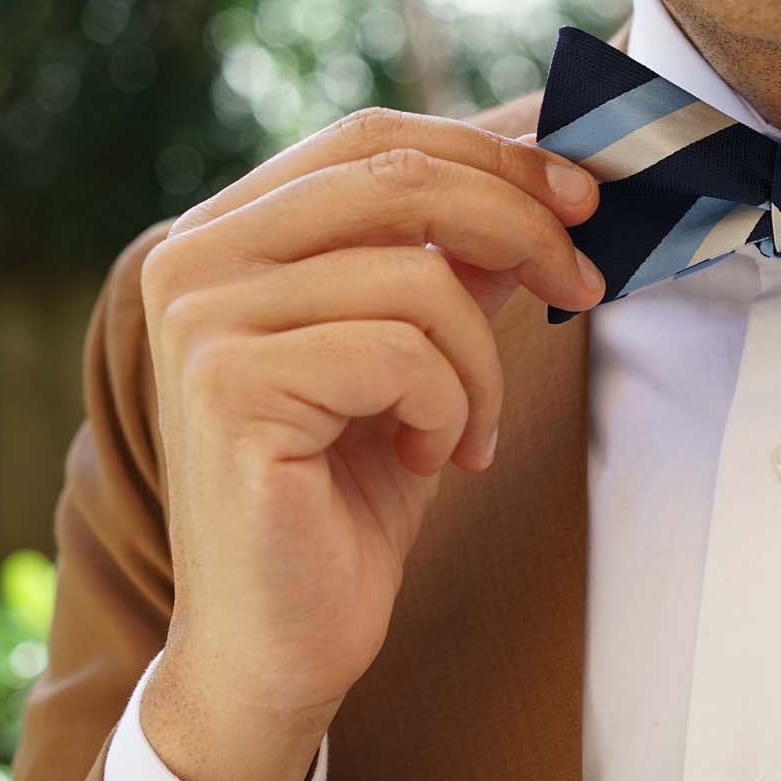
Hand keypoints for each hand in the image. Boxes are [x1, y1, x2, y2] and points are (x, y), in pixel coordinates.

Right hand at [135, 107, 601, 780]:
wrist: (280, 640)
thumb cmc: (347, 501)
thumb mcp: (417, 361)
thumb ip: (451, 270)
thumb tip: (541, 193)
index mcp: (231, 234)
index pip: (373, 140)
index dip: (491, 154)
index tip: (583, 197)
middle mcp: (195, 258)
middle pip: (399, 179)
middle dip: (523, 227)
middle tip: (584, 289)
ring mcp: (201, 319)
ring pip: (419, 279)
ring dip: (483, 367)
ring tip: (468, 436)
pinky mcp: (231, 386)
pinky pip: (405, 355)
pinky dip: (452, 412)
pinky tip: (429, 462)